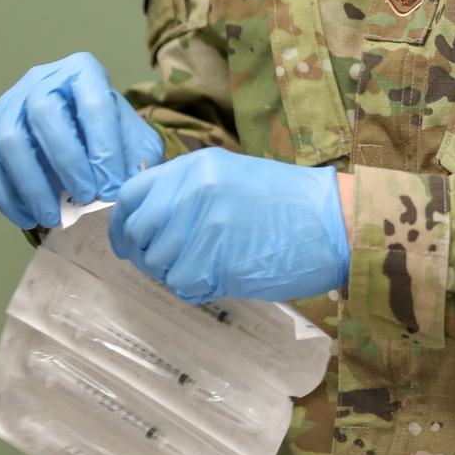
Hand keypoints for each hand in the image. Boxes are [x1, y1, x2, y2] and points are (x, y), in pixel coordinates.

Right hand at [0, 51, 165, 229]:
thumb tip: (133, 182)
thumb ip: (138, 156)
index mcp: (82, 71)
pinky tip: (28, 217)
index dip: (105, 148)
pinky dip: (6, 197)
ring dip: (32, 185)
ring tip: (53, 216)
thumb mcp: (132, 137)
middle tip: (87, 197)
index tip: (113, 186)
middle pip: (44, 113)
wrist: (72, 132)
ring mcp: (9, 103)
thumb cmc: (104, 134)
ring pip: (10, 140)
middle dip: (67, 161)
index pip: (94, 104)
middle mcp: (42, 80)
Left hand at [108, 147, 350, 303]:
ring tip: (211, 266)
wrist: (333, 222)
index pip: (132, 192)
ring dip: (176, 273)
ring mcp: (201, 223)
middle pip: (138, 230)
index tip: (126, 242)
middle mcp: (192, 189)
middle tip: (173, 263)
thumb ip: (190, 191)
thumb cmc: (290, 205)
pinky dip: (196, 289)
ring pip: (157, 262)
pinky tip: (222, 277)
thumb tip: (151, 220)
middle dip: (147, 254)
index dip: (122, 223)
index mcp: (196, 166)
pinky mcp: (213, 258)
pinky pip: (181, 284)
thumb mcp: (233, 177)